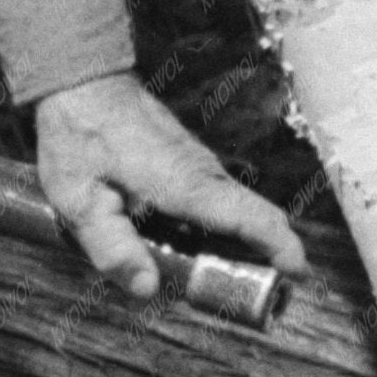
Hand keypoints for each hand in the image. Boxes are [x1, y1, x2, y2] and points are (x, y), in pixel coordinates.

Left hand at [33, 73, 306, 300]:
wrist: (80, 80)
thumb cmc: (79, 137)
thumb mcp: (80, 201)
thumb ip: (113, 247)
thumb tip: (147, 289)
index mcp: (187, 185)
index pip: (256, 218)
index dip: (284, 249)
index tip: (298, 275)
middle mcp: (204, 172)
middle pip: (253, 219)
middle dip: (262, 259)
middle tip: (242, 297)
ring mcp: (198, 163)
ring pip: (233, 209)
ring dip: (234, 244)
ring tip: (206, 280)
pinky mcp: (185, 159)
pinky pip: (213, 197)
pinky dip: (214, 226)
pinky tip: (180, 246)